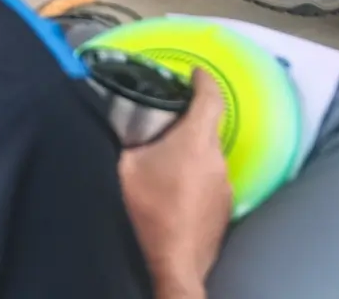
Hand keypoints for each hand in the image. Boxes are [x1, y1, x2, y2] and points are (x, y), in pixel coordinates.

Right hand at [118, 73, 231, 298]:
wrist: (174, 266)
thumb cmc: (148, 213)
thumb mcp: (123, 168)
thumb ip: (124, 140)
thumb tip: (113, 122)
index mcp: (195, 142)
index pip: (210, 99)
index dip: (203, 80)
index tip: (194, 72)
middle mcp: (218, 160)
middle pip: (208, 128)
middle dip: (187, 121)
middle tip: (161, 122)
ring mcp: (225, 187)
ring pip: (208, 157)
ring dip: (190, 153)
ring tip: (163, 162)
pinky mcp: (225, 210)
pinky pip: (210, 181)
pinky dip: (195, 177)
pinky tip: (173, 192)